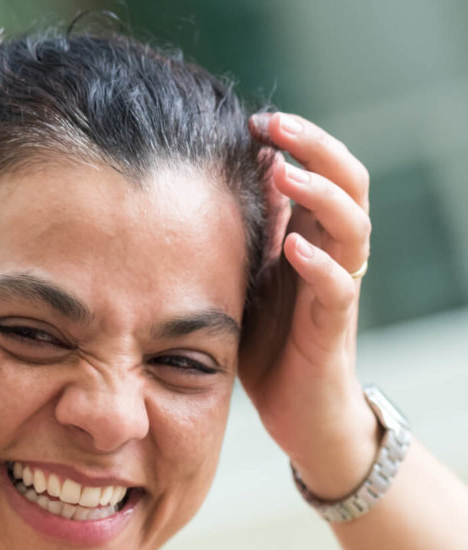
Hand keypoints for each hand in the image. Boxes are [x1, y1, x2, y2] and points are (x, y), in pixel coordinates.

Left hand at [239, 112, 377, 499]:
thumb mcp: (244, 281)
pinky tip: (294, 245)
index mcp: (311, 238)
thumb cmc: (267, 345)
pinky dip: (319, 264)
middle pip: (348, 184)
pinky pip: (338, 288)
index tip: (254, 119)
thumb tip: (213, 185)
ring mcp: (336, 290)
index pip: (320, 173)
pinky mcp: (332, 329)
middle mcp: (332, 256)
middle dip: (315, 148)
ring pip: (353, 227)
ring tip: (287, 173)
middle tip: (274, 124)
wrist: (297, 414)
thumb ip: (241, 238)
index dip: (297, 141)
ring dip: (321, 195)